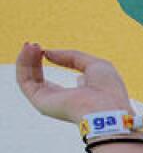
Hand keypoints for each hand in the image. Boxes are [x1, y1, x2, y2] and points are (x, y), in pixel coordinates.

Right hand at [15, 43, 132, 123]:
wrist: (107, 108)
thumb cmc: (107, 90)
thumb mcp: (94, 65)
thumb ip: (72, 57)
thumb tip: (48, 53)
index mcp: (76, 97)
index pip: (57, 81)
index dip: (52, 62)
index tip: (47, 50)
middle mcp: (60, 101)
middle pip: (39, 79)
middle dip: (34, 60)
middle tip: (35, 44)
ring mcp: (49, 102)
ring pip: (29, 78)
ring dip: (27, 59)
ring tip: (31, 44)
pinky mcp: (40, 101)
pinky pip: (24, 80)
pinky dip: (24, 64)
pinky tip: (29, 50)